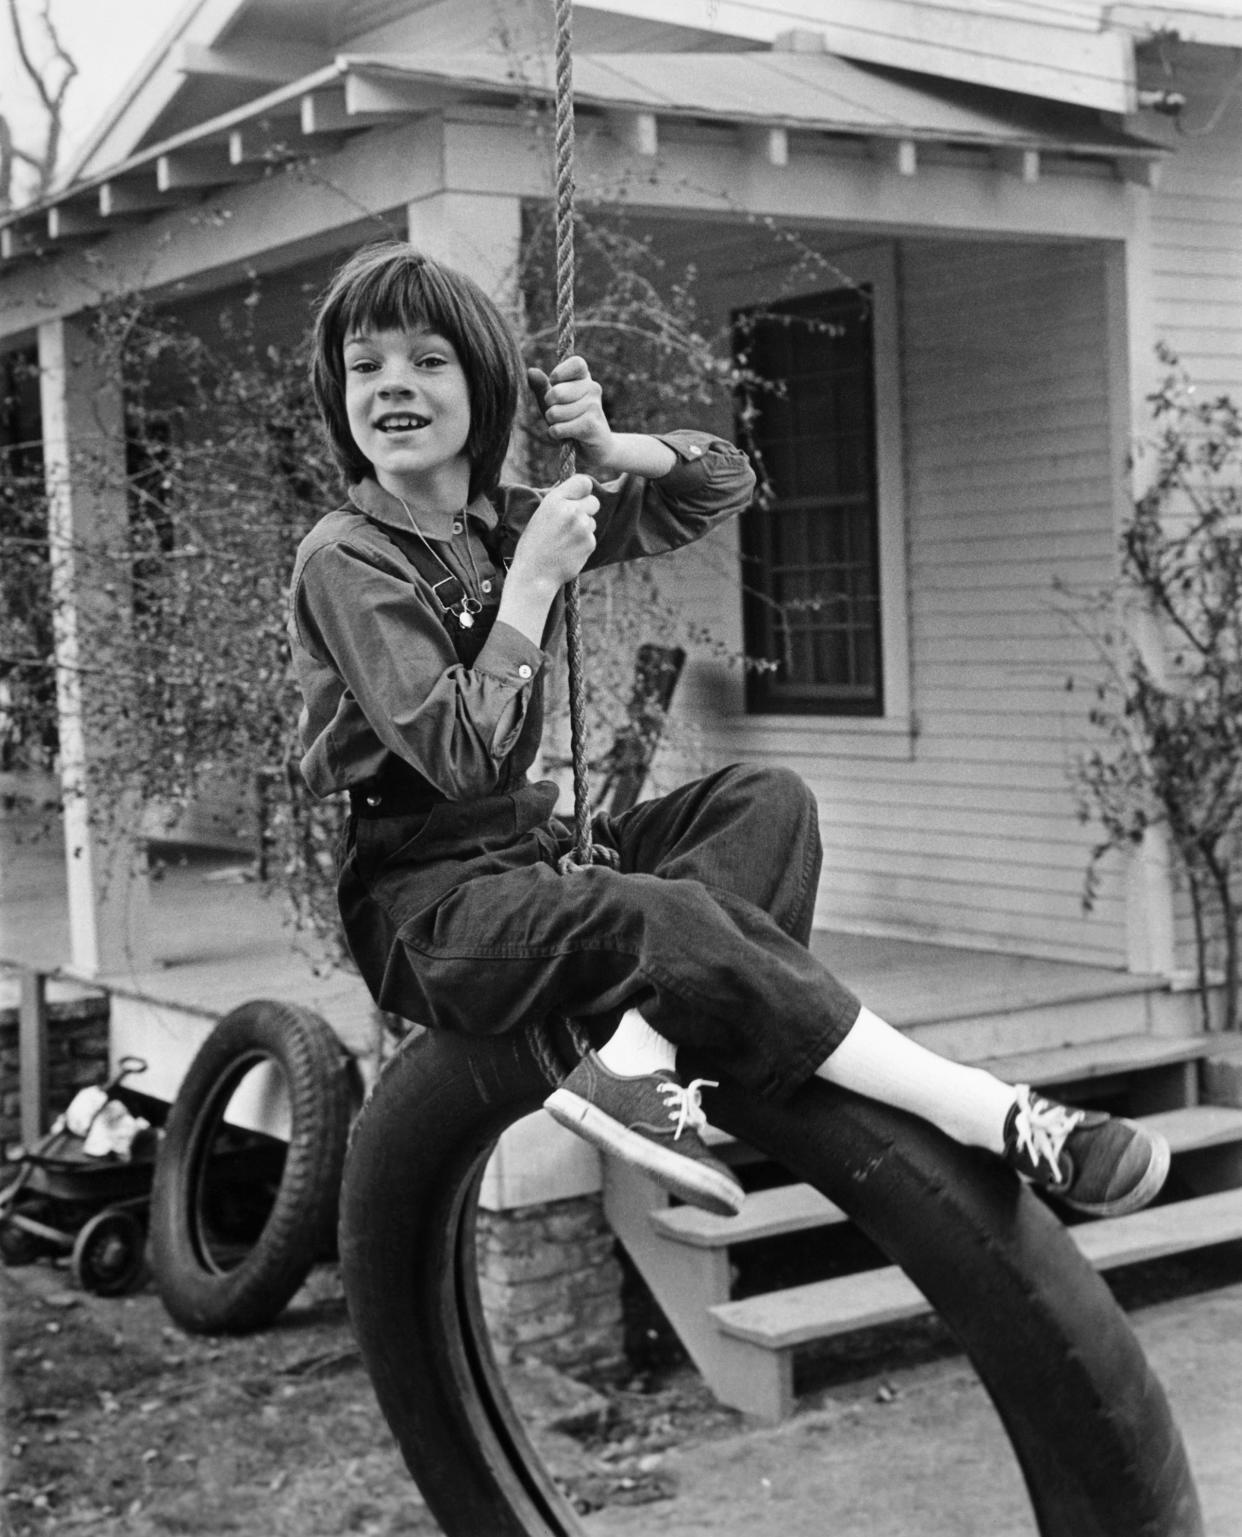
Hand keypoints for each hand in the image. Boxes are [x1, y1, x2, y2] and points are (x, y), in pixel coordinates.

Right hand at [508, 473, 599, 592]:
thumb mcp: (541, 515)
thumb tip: (581, 490)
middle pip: (594, 501)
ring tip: (564, 540)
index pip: (584, 482)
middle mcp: (571, 510)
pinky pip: (591, 538)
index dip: (583, 491)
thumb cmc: (534, 544)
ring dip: (584, 529)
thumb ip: (561, 502)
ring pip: (592, 521)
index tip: (578, 498)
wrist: (534, 574)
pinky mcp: (589, 543)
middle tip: (571, 522)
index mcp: (555, 500)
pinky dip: (583, 544)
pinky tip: (568, 551)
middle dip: (587, 510)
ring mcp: (582, 527)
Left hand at [527, 356, 615, 471]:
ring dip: (553, 423)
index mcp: (584, 377)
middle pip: (557, 392)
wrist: (597, 448)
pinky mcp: (591, 426)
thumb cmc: (571, 420)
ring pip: (556, 413)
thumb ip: (542, 387)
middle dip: (549, 407)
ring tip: (564, 426)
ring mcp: (594, 406)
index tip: (553, 382)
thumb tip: (531, 371)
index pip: (577, 363)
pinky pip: (560, 428)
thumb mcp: (554, 402)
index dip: (561, 372)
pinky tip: (565, 436)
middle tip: (557, 414)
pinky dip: (555, 434)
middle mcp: (593, 388)